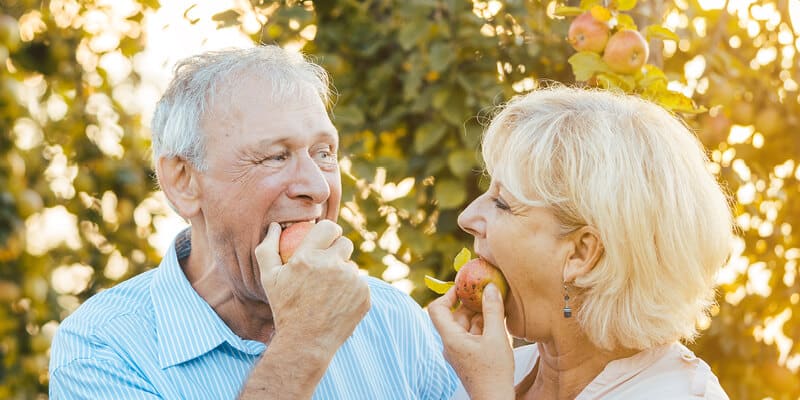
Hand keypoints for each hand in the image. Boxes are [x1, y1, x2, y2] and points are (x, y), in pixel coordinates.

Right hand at [255, 220, 370, 353]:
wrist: (306, 342)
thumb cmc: (284, 308)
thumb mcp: (269, 278)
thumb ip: (268, 248)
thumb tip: (276, 226)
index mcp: (309, 258)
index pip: (329, 227)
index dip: (329, 231)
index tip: (326, 239)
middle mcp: (333, 266)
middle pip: (345, 244)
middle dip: (338, 251)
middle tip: (328, 265)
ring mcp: (352, 281)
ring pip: (352, 267)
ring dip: (343, 273)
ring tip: (328, 292)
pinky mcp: (364, 295)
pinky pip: (360, 284)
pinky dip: (352, 291)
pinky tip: (338, 303)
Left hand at [428, 284, 514, 399]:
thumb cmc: (494, 372)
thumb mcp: (497, 337)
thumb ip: (493, 310)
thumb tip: (490, 287)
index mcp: (450, 338)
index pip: (436, 309)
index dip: (448, 294)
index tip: (464, 285)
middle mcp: (450, 344)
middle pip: (454, 315)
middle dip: (470, 302)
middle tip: (485, 289)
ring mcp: (459, 351)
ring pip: (465, 325)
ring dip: (479, 314)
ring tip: (496, 302)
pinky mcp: (468, 356)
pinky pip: (472, 335)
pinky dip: (482, 325)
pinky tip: (497, 320)